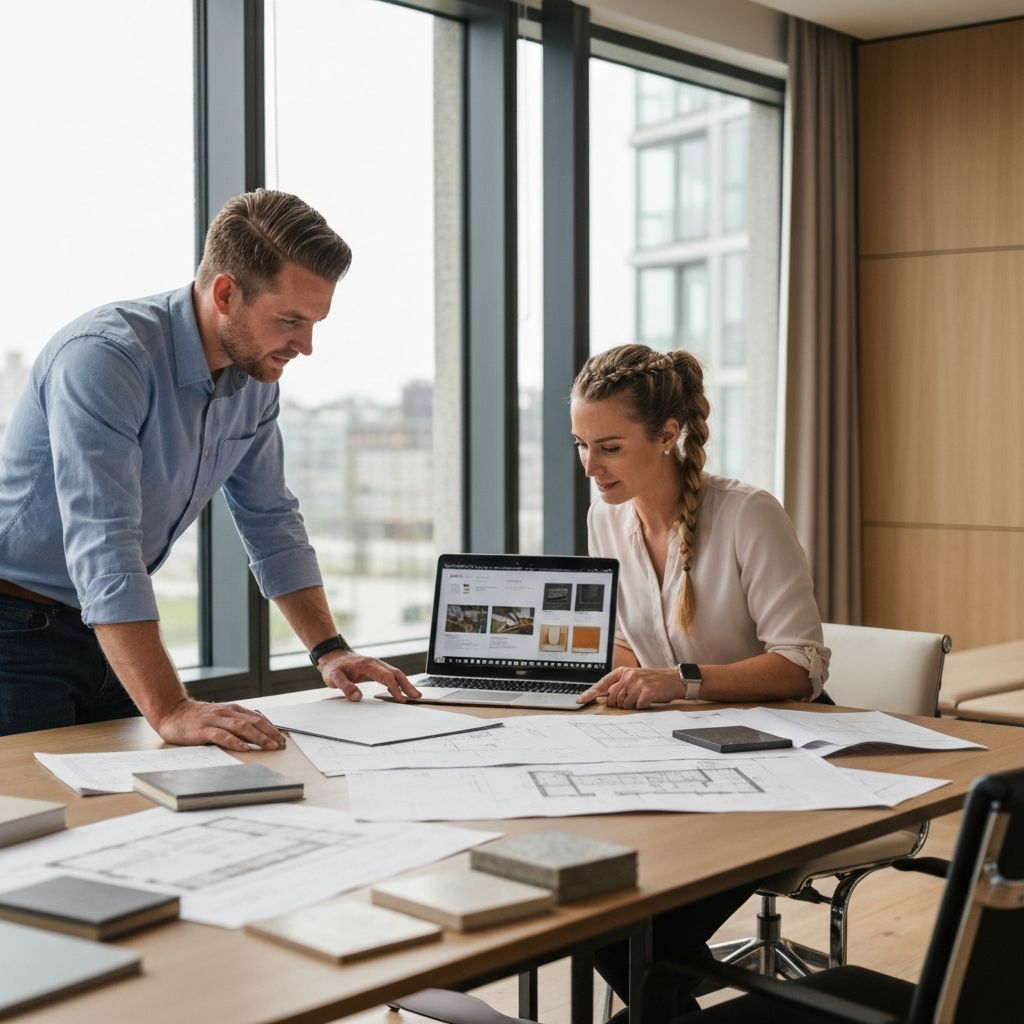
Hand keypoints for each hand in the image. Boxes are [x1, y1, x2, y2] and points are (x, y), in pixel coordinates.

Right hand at [154, 698, 286, 751]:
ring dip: (259, 737)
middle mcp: (227, 713)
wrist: (172, 712)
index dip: (272, 728)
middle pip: (254, 722)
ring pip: (242, 727)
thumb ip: (235, 722)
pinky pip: (222, 736)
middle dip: (270, 733)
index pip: (258, 718)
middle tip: (282, 744)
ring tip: (270, 746)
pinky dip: (235, 742)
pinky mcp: (203, 730)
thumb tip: (255, 733)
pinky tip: (245, 748)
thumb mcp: (220, 716)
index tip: (282, 738)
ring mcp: (215, 720)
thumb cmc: (197, 718)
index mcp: (232, 710)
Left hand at [317, 650, 421, 702]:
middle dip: (407, 685)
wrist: (332, 657)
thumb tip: (358, 697)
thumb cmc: (333, 667)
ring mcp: (376, 666)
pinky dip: (398, 683)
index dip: (395, 687)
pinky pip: (390, 676)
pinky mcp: (375, 670)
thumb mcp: (334, 677)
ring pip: (395, 674)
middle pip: (396, 673)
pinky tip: (401, 691)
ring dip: (405, 684)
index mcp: (368, 664)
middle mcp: (375, 664)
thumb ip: (345, 687)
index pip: (386, 676)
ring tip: (414, 695)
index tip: (400, 699)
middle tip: (416, 696)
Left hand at [578, 666, 683, 708]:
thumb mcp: (633, 678)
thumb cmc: (652, 681)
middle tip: (630, 699)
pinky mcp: (647, 692)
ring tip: (640, 697)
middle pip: (612, 697)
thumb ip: (619, 685)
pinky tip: (647, 699)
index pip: (602, 683)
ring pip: (624, 704)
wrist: (672, 680)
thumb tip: (603, 697)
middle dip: (618, 703)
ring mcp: (638, 683)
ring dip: (631, 704)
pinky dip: (641, 706)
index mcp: (623, 672)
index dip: (590, 693)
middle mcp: (629, 676)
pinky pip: (637, 706)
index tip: (580, 700)